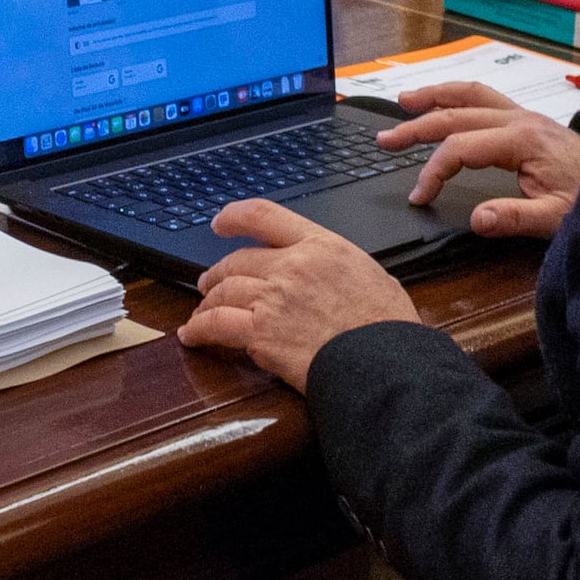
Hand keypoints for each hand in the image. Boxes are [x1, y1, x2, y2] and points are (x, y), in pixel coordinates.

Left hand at [179, 203, 418, 383]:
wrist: (386, 363)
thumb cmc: (387, 327)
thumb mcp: (370, 275)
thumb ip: (338, 268)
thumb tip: (330, 275)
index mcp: (321, 245)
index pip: (265, 216)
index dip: (235, 216)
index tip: (220, 223)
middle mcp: (292, 266)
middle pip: (237, 260)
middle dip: (217, 272)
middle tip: (209, 283)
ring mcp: (273, 298)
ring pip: (222, 290)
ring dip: (206, 302)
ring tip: (200, 312)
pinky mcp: (261, 333)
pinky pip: (216, 324)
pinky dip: (199, 329)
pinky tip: (192, 335)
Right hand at [377, 94, 579, 241]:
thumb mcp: (556, 218)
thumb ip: (515, 218)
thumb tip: (476, 219)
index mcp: (522, 140)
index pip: (461, 148)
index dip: (433, 172)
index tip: (419, 197)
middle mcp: (520, 119)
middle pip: (456, 115)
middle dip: (417, 126)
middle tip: (385, 139)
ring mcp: (524, 115)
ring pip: (470, 95)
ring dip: (435, 96)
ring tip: (404, 101)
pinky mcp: (528, 119)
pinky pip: (485, 97)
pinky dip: (458, 95)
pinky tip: (445, 100)